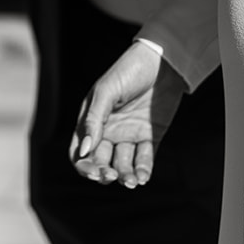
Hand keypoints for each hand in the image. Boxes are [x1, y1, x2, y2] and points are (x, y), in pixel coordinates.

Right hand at [70, 41, 186, 188]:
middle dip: (103, 173)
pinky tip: (144, 177)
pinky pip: (144, 158)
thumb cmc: (129, 70)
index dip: (84, 165)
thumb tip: (84, 151)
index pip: (80, 151)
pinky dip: (143, 169)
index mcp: (91, 120)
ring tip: (132, 182)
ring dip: (125, 176)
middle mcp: (108, 131)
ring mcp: (129, 134)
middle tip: (111, 176)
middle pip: (100, 162)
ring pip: (123, 164)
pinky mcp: (149, 135)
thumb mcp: (106, 92)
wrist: (163, 61)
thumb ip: (94, 120)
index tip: (94, 172)